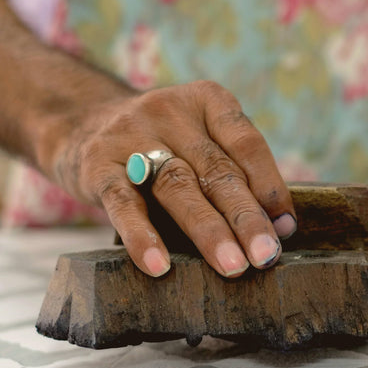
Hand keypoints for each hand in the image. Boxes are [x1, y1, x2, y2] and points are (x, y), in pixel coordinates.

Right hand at [47, 80, 296, 278]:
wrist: (81, 123)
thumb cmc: (161, 144)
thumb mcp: (199, 138)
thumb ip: (235, 171)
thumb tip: (282, 225)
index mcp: (206, 101)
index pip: (246, 142)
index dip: (270, 185)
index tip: (286, 227)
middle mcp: (170, 112)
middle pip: (217, 170)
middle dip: (246, 217)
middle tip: (266, 256)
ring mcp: (132, 137)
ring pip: (178, 188)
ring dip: (208, 231)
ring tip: (232, 266)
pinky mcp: (98, 166)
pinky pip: (124, 204)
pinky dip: (143, 236)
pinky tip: (160, 266)